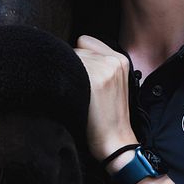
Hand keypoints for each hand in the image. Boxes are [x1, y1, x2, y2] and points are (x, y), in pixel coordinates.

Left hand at [74, 35, 138, 160]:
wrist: (115, 142)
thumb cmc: (109, 117)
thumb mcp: (114, 83)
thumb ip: (99, 64)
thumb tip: (69, 53)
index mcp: (120, 59)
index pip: (85, 41)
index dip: (78, 58)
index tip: (79, 75)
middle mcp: (113, 60)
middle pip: (75, 50)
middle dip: (72, 66)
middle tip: (78, 89)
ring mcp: (104, 68)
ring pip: (68, 59)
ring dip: (66, 75)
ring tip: (75, 95)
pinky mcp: (95, 80)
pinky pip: (67, 69)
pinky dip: (63, 82)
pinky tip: (71, 97)